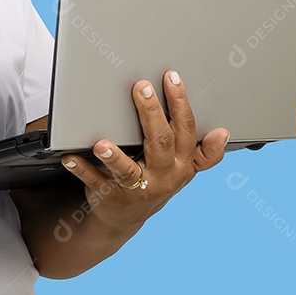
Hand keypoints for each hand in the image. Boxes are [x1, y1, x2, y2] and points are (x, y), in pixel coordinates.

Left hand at [59, 70, 228, 233]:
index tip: (172, 77)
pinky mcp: (111, 196)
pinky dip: (83, 169)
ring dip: (114, 156)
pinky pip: (96, 182)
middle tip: (141, 87)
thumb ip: (203, 150)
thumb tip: (225, 132)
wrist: (126, 217)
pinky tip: (71, 157)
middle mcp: (164, 177)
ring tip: (102, 143)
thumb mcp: (184, 167)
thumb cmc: (155, 178)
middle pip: (161, 142)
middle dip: (152, 113)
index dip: (181, 103)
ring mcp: (138, 189)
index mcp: (183, 164)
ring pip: (128, 171)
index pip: (186, 130)